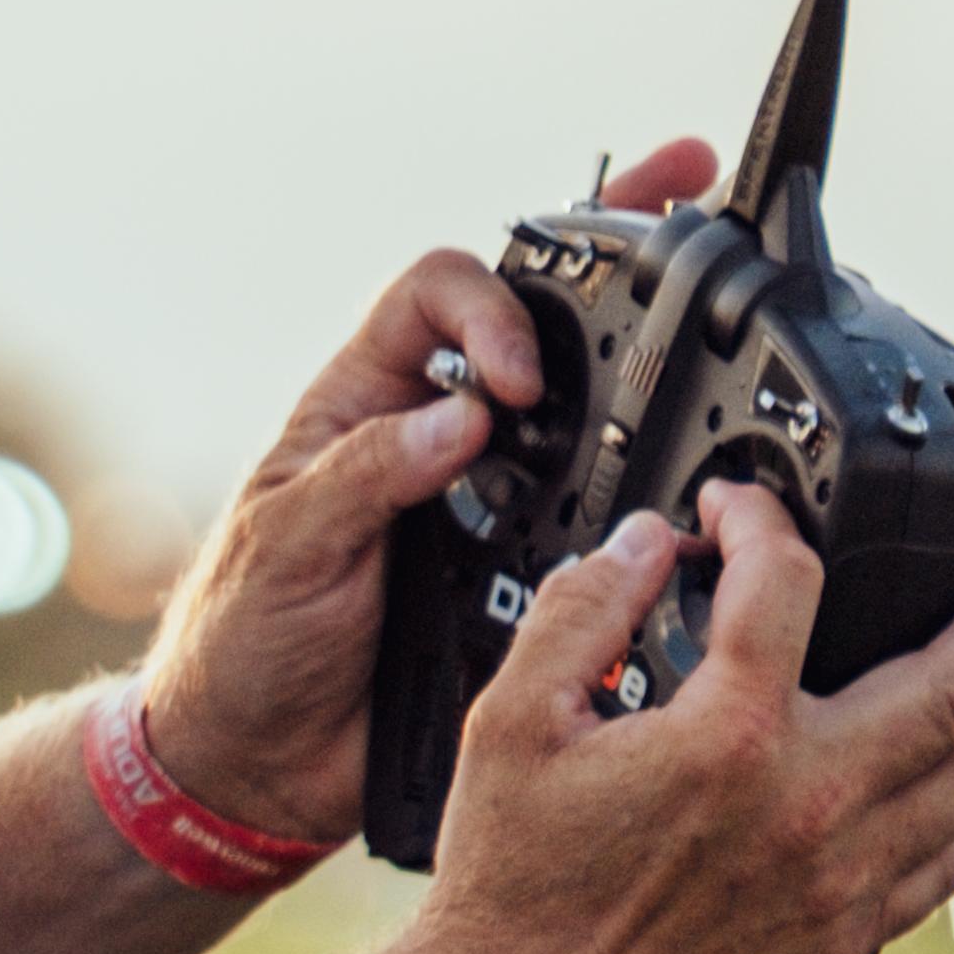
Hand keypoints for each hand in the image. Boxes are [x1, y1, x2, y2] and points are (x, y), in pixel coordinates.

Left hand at [138, 133, 721, 842]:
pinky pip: (591, 512)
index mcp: (359, 404)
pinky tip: (688, 473)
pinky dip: (640, 484)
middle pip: (530, 314)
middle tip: (688, 185)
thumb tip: (460, 418)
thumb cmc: (238, 646)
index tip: (518, 381)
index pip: (434, 293)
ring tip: (715, 313)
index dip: (489, 310)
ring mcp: (481, 498)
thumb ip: (363, 478)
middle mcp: (429, 435)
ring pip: (578, 409)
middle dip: (610, 248)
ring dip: (641, 362)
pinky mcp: (518, 567)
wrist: (257, 768)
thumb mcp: (283, 549)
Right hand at [394, 479, 953, 953]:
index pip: (787, 584)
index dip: (762, 522)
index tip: (738, 512)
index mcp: (727, 740)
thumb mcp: (510, 724)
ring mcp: (836, 881)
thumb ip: (582, 613)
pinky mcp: (838, 940)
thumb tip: (646, 546)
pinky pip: (943, 863)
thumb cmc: (507, 889)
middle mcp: (806, 806)